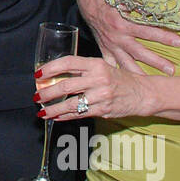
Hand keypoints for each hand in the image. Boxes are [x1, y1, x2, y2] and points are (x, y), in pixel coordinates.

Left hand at [35, 56, 153, 120]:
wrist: (143, 93)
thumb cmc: (120, 78)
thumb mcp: (104, 66)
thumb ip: (83, 69)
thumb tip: (56, 73)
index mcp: (96, 64)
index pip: (68, 63)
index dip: (50, 68)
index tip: (38, 74)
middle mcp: (98, 79)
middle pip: (66, 86)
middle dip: (47, 92)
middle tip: (36, 95)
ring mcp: (101, 96)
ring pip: (71, 104)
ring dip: (53, 109)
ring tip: (42, 111)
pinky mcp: (103, 110)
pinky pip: (80, 114)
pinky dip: (66, 116)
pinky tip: (57, 117)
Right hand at [77, 0, 179, 74]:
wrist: (88, 1)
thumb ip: (138, 3)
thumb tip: (159, 5)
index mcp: (122, 23)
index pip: (147, 32)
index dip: (163, 37)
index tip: (179, 42)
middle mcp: (117, 37)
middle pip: (140, 52)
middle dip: (156, 62)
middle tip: (172, 70)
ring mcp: (110, 45)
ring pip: (125, 62)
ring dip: (140, 73)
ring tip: (152, 83)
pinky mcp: (104, 48)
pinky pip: (110, 63)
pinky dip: (117, 72)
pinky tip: (125, 82)